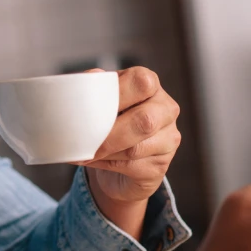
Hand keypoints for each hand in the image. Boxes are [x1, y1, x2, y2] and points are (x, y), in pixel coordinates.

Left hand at [79, 67, 180, 203]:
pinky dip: (105, 165)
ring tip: (82, 151)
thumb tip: (81, 84)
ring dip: (103, 152)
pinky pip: (132, 167)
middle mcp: (166, 109)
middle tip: (82, 141)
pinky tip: (93, 160)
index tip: (92, 108)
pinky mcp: (161, 165)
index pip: (141, 83)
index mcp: (151, 85)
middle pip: (144, 121)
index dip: (116, 95)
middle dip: (109, 135)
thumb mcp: (100, 100)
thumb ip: (92, 87)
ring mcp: (169, 138)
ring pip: (135, 149)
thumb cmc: (109, 120)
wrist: (117, 158)